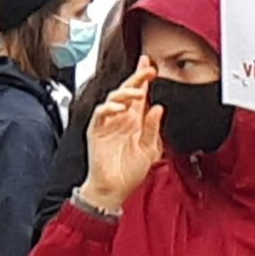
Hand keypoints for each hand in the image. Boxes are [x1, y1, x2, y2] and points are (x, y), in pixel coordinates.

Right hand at [83, 57, 163, 210]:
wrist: (114, 188)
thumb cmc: (130, 172)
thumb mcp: (150, 150)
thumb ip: (153, 129)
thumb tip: (158, 108)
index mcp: (134, 122)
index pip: (140, 96)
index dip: (144, 81)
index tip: (151, 67)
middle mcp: (121, 119)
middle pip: (127, 92)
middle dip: (136, 78)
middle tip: (148, 69)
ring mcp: (108, 123)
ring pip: (113, 99)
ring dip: (125, 92)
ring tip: (137, 91)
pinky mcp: (96, 130)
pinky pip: (101, 114)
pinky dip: (109, 109)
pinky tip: (120, 109)